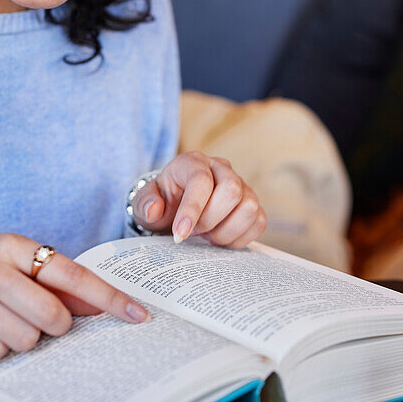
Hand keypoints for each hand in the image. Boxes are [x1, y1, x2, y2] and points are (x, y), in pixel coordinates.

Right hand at [0, 231, 148, 361]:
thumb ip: (53, 278)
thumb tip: (97, 304)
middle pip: (52, 316)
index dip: (109, 298)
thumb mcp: (12, 256)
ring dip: (25, 336)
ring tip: (4, 317)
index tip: (138, 314)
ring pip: (27, 339)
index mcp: (13, 246)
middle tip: (41, 316)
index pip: (72, 275)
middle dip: (57, 325)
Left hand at [129, 151, 265, 247]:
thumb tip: (154, 209)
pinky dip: (238, 238)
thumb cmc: (164, 203)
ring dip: (225, 231)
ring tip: (206, 235)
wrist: (177, 208)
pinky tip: (219, 239)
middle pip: (232, 190)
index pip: (201, 180)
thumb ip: (144, 204)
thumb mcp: (145, 203)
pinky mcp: (252, 205)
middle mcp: (221, 169)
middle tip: (193, 232)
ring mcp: (242, 186)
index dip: (192, 209)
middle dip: (210, 220)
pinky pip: (258, 223)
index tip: (179, 235)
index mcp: (193, 162)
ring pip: (249, 208)